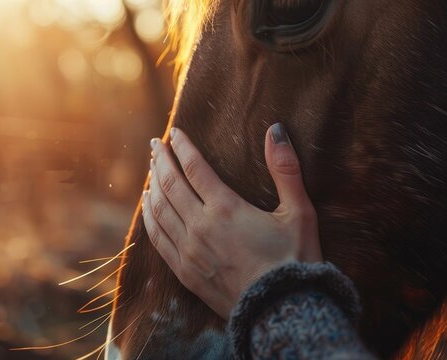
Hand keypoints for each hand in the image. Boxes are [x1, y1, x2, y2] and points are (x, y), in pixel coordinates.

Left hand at [141, 123, 321, 318]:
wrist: (282, 311)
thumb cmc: (295, 260)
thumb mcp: (299, 212)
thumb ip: (285, 169)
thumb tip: (276, 130)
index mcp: (226, 209)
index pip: (195, 168)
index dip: (183, 147)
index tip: (175, 133)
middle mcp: (201, 227)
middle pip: (171, 185)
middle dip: (161, 161)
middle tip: (154, 145)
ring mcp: (189, 251)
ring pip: (160, 211)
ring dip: (152, 186)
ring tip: (150, 170)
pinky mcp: (185, 272)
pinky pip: (158, 240)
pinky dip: (149, 218)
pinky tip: (147, 208)